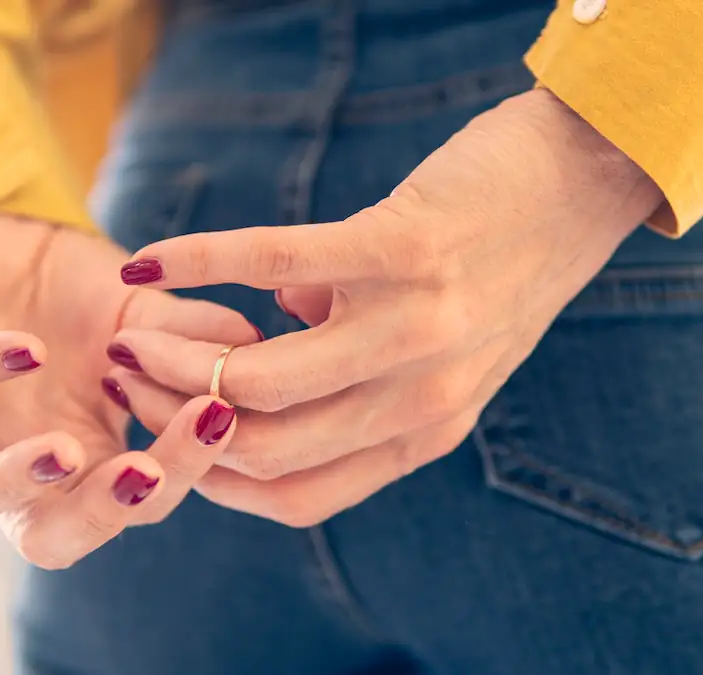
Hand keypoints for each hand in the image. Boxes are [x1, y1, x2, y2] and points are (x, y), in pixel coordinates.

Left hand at [0, 215, 254, 567]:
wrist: (8, 237)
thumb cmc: (80, 300)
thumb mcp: (146, 321)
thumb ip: (193, 341)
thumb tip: (256, 348)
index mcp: (82, 467)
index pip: (135, 501)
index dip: (177, 474)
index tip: (219, 417)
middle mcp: (14, 468)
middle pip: (50, 537)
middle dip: (99, 515)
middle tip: (149, 477)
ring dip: (13, 482)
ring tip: (63, 453)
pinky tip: (25, 349)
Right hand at [106, 89, 663, 526]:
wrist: (579, 183)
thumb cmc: (490, 269)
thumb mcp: (429, 353)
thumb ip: (347, 370)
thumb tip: (262, 338)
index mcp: (423, 434)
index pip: (292, 493)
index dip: (206, 476)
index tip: (154, 437)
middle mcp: (422, 397)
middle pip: (261, 445)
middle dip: (171, 419)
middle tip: (123, 377)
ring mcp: (416, 326)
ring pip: (259, 380)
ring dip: (171, 358)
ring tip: (128, 334)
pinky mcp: (402, 247)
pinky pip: (273, 265)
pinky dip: (197, 263)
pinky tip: (146, 262)